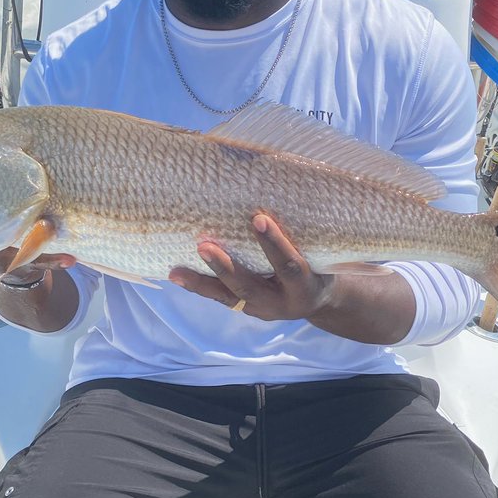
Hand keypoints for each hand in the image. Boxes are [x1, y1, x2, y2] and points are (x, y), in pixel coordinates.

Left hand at [168, 213, 333, 320]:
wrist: (321, 299)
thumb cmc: (320, 262)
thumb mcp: (320, 252)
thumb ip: (302, 234)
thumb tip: (276, 187)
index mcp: (306, 287)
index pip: (290, 266)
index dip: (275, 244)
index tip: (259, 219)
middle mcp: (283, 303)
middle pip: (251, 287)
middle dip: (226, 268)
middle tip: (204, 247)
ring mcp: (263, 310)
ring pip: (230, 297)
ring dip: (203, 282)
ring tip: (176, 272)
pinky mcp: (248, 310)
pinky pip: (222, 299)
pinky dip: (199, 287)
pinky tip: (176, 275)